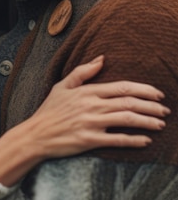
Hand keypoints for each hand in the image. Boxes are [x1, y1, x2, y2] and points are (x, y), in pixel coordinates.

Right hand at [29, 54, 168, 158]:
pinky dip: (133, 140)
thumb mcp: (62, 86)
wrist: (35, 135)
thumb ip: (83, 72)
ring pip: (126, 120)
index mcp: (88, 91)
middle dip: (151, 107)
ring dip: (147, 122)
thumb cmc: (49, 111)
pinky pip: (116, 140)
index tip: (158, 94)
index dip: (143, 90)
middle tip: (165, 111)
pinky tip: (146, 141)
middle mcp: (92, 106)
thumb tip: (102, 59)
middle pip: (129, 103)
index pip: (122, 88)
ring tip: (160, 124)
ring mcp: (91, 123)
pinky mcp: (89, 140)